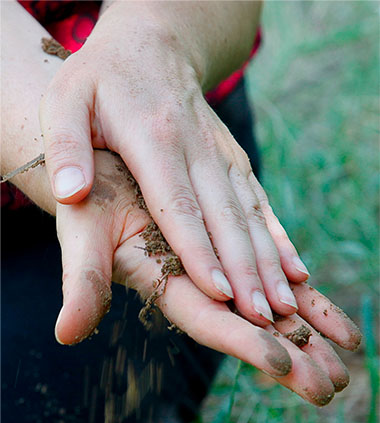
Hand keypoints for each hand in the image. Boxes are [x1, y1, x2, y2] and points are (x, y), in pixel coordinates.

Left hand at [40, 1, 309, 329]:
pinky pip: (259, 202)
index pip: (178, 205)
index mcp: (153, 138)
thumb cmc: (101, 80)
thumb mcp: (66, 102)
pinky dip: (279, 239)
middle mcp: (196, 148)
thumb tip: (72, 193)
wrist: (151, 45)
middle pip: (224, 217)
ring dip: (270, 262)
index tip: (220, 293)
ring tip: (284, 305)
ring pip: (249, 214)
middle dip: (246, 270)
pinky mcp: (232, 160)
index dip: (200, 252)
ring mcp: (220, 155)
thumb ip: (66, 148)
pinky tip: (296, 270)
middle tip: (263, 316)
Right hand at [55, 151, 360, 406]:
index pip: (209, 324)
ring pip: (269, 306)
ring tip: (349, 355)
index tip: (282, 365)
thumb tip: (66, 334)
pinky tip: (329, 313)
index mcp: (166, 287)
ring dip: (308, 332)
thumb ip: (83, 282)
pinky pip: (274, 275)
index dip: (243, 342)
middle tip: (333, 386)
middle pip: (249, 328)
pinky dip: (303, 293)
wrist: (109, 176)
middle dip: (292, 355)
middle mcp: (198, 287)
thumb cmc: (91, 204)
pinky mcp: (232, 251)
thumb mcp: (83, 233)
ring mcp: (219, 271)